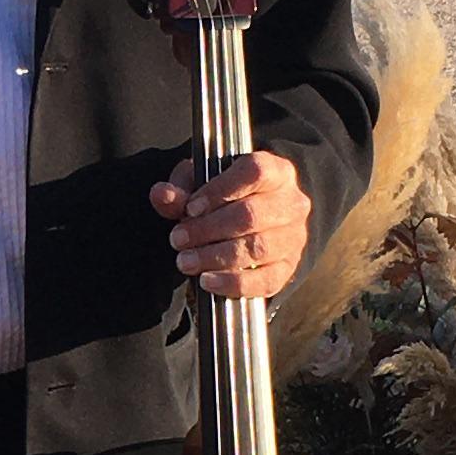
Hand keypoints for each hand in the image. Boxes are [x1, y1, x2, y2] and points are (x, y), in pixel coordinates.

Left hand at [152, 149, 311, 302]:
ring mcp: (294, 237)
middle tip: (178, 239)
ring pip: (258, 248)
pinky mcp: (289, 267)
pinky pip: (266, 280)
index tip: (191, 207)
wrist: (255, 223)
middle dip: (208, 229)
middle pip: (252, 215)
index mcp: (276, 171)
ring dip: (215, 257)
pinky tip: (208, 281)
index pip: (255, 172)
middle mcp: (292, 202)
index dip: (220, 190)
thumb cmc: (226, 198)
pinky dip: (234, 283)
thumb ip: (181, 190)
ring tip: (186, 261)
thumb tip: (162, 195)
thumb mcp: (201, 186)